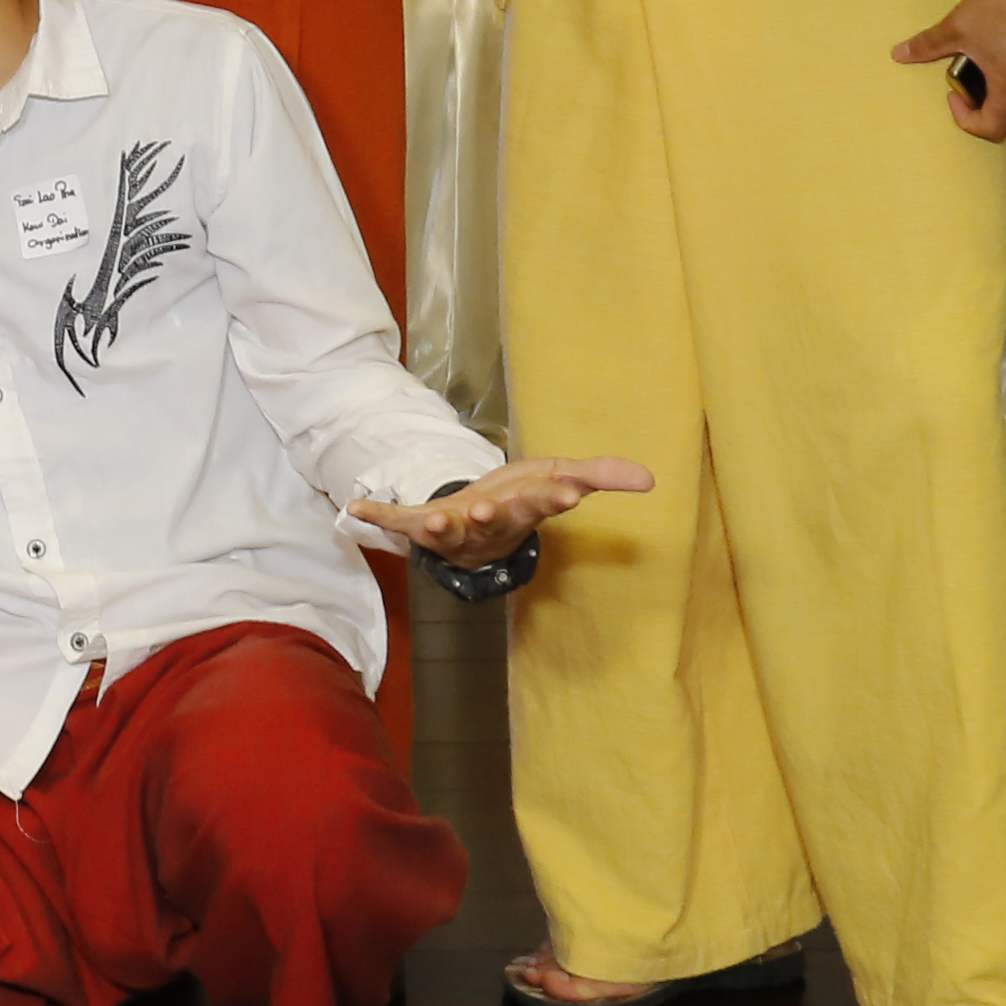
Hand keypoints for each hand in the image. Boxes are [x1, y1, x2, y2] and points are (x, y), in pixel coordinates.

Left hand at [347, 453, 652, 570]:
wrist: (479, 528)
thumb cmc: (522, 499)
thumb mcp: (561, 480)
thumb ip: (603, 476)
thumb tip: (650, 479)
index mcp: (525, 507)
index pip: (545, 502)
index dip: (556, 497)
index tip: (571, 492)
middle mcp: (490, 522)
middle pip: (496, 518)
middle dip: (495, 514)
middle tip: (492, 508)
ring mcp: (456, 527)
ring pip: (450, 530)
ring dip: (440, 526)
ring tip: (431, 518)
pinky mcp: (423, 526)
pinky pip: (400, 521)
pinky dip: (379, 514)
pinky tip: (355, 506)